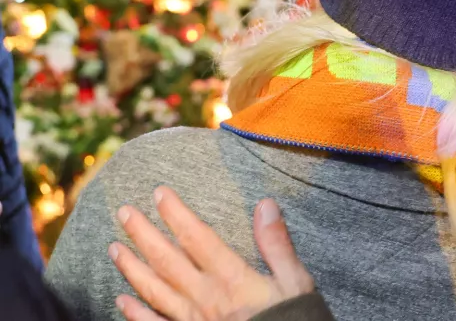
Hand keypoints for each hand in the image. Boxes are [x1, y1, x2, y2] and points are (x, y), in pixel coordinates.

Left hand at [109, 186, 313, 320]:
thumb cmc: (291, 318)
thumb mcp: (294, 280)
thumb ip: (277, 244)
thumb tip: (265, 205)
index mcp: (231, 278)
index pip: (197, 238)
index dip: (176, 213)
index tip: (159, 193)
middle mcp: (205, 297)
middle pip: (167, 260)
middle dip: (143, 234)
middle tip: (124, 212)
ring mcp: (192, 320)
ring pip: (154, 290)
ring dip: (132, 268)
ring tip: (114, 248)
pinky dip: (136, 313)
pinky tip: (121, 300)